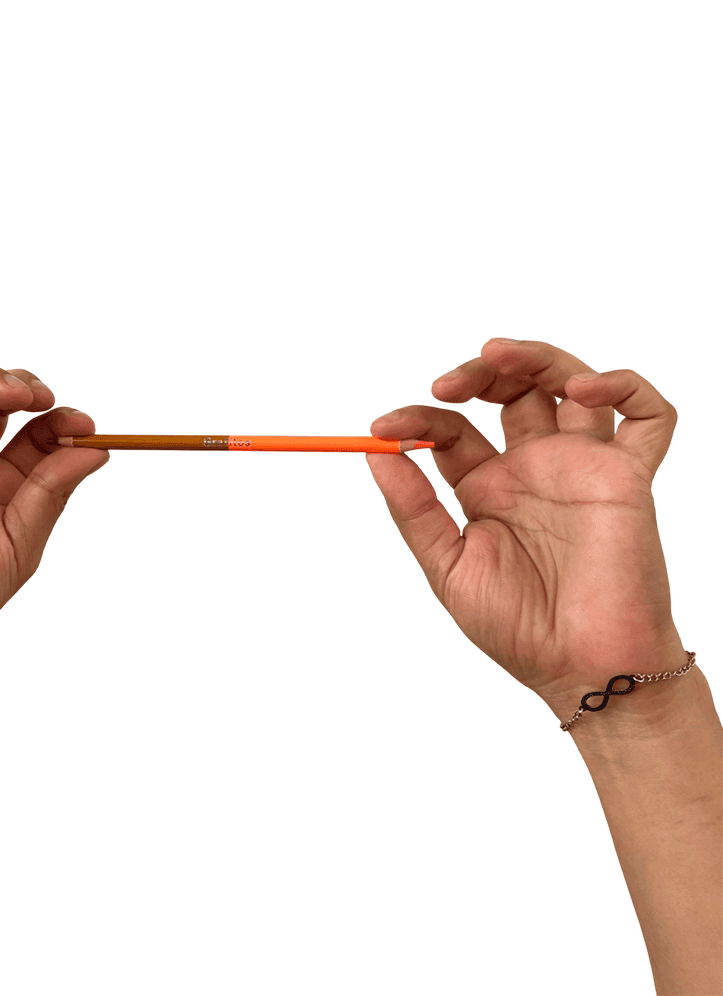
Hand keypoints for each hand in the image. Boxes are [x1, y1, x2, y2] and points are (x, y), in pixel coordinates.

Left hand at [365, 338, 686, 725]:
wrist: (580, 669)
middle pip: (510, 392)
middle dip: (478, 373)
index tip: (382, 427)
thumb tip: (374, 454)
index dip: (416, 419)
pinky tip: (584, 389)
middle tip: (446, 385)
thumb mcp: (448, 567)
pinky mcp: (629, 478)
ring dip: (536, 358)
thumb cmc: (518, 629)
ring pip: (570, 384)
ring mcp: (581, 468)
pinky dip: (624, 387)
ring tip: (497, 354)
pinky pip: (648, 417)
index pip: (451, 430)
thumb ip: (414, 510)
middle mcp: (533, 470)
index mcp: (487, 489)